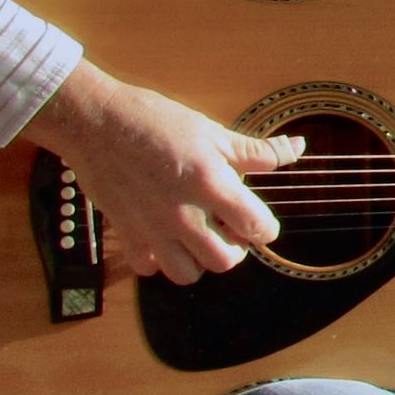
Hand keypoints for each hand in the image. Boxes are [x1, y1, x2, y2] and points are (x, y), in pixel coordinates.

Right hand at [26, 61, 304, 283]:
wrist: (97, 121)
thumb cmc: (156, 122)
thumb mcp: (213, 132)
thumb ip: (257, 151)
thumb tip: (297, 148)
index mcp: (211, 184)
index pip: (258, 229)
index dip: (265, 227)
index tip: (257, 219)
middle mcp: (184, 213)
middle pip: (226, 261)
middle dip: (235, 248)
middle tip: (228, 228)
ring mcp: (152, 228)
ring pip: (188, 273)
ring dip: (199, 259)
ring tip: (198, 236)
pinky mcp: (126, 233)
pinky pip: (149, 268)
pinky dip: (160, 260)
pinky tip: (164, 237)